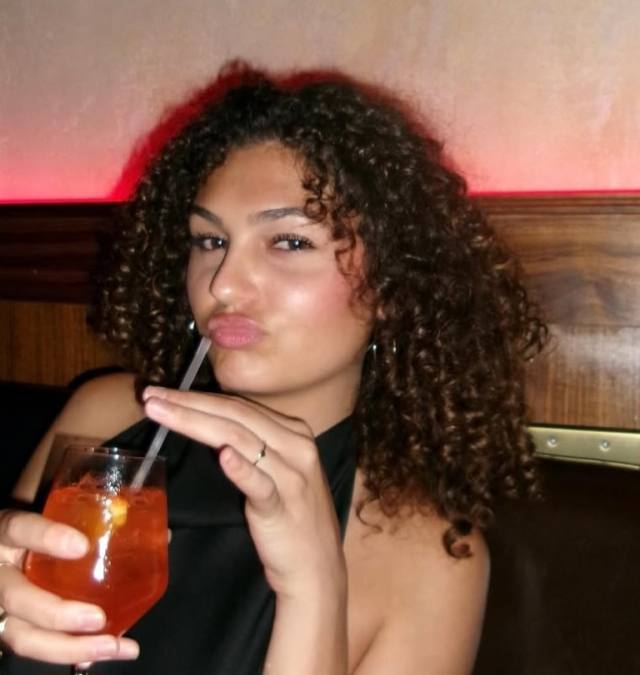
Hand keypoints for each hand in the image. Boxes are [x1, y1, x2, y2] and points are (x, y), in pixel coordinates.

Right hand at [0, 509, 138, 663]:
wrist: (14, 543)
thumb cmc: (50, 520)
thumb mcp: (62, 510)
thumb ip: (100, 515)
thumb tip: (163, 537)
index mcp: (8, 532)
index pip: (19, 528)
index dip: (46, 537)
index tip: (81, 546)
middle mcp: (0, 570)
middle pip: (15, 598)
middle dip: (57, 614)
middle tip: (98, 619)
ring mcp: (2, 602)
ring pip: (21, 635)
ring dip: (69, 647)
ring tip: (112, 646)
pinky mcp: (13, 625)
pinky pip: (37, 645)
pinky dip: (72, 654)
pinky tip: (104, 654)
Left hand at [143, 387, 346, 598]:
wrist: (316, 567)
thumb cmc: (289, 516)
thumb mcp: (275, 470)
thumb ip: (251, 445)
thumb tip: (206, 423)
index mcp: (294, 432)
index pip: (239, 406)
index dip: (198, 397)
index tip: (161, 393)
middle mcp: (297, 446)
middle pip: (236, 416)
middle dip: (189, 403)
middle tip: (150, 396)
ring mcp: (292, 476)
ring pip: (241, 439)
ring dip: (197, 423)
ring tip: (162, 415)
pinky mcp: (284, 508)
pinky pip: (261, 485)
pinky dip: (241, 468)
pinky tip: (222, 455)